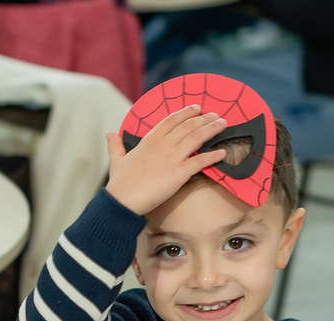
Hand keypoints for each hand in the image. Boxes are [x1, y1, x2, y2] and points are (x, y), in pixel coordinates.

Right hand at [104, 104, 227, 215]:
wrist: (122, 200)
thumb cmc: (120, 183)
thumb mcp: (117, 160)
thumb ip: (116, 145)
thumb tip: (109, 134)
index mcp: (150, 140)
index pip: (171, 120)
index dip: (186, 112)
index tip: (197, 108)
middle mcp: (163, 145)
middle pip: (188, 126)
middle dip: (204, 119)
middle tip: (216, 115)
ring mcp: (172, 158)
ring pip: (196, 138)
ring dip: (212, 129)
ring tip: (223, 125)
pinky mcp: (179, 173)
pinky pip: (200, 161)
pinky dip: (213, 156)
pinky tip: (223, 153)